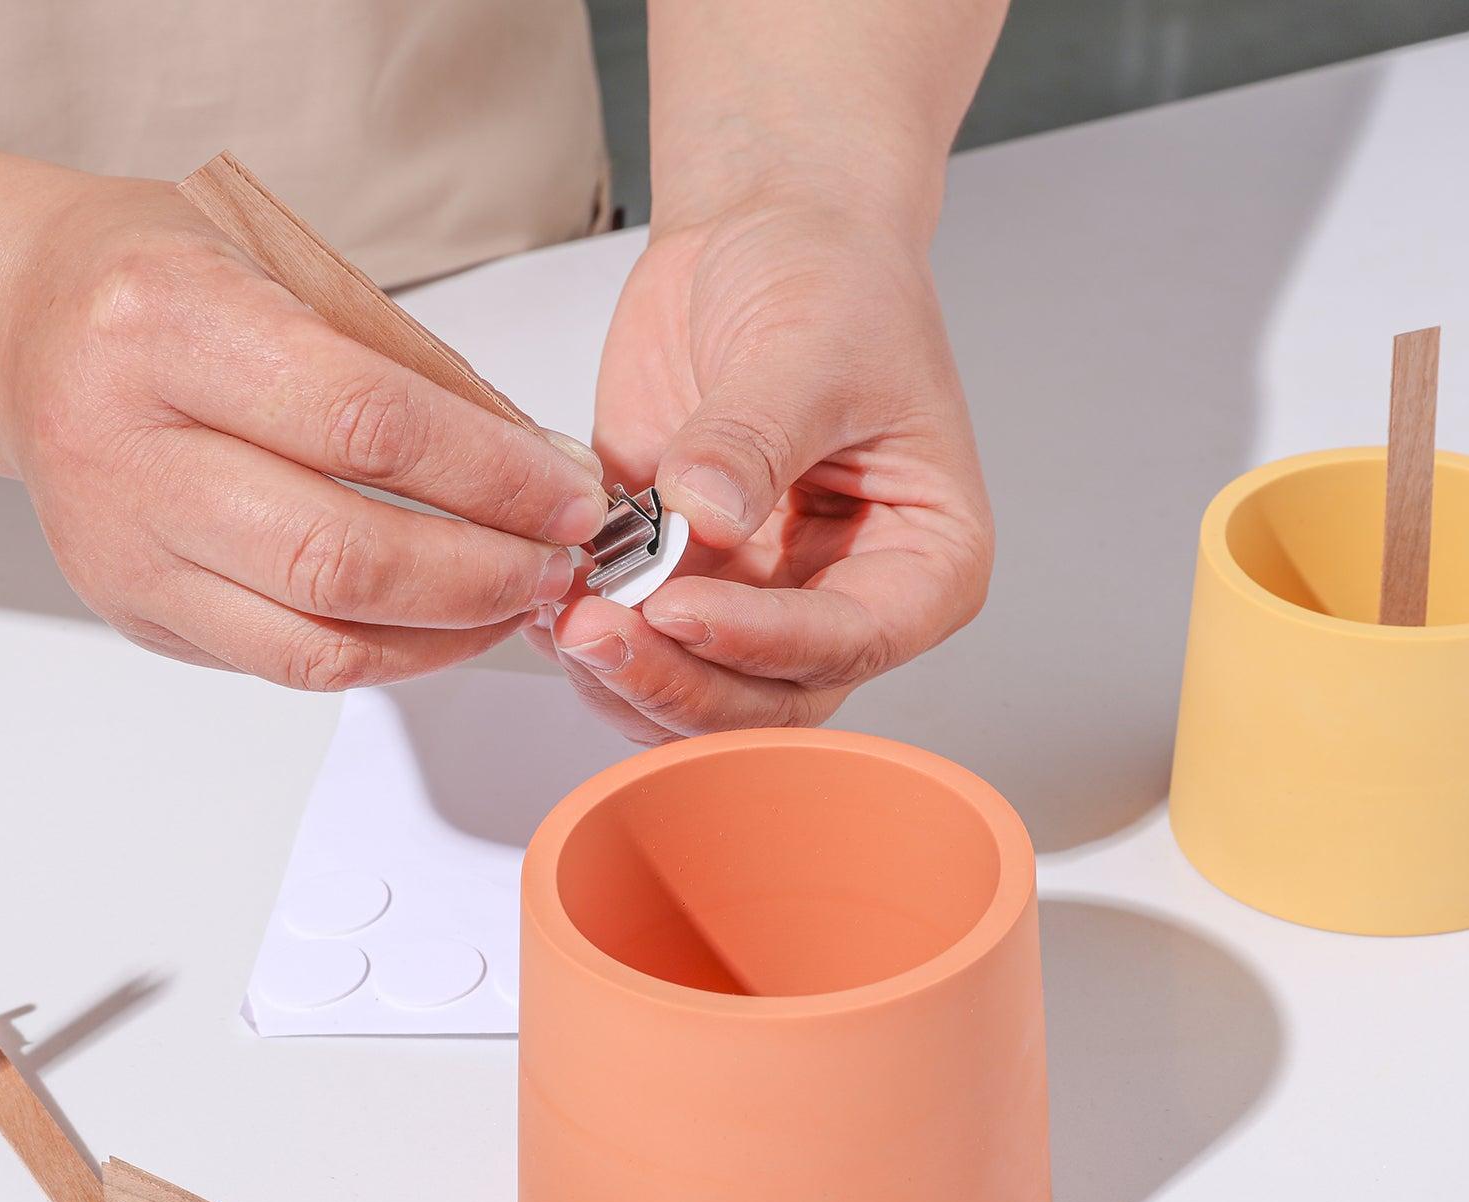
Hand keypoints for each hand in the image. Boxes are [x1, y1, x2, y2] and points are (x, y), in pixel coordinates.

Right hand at [0, 174, 605, 685]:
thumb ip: (417, 373)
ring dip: (448, 632)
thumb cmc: (168, 287)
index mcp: (165, 322)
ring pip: (317, 637)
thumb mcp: (292, 270)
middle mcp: (124, 444)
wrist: (30, 330)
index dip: (493, 476)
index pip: (366, 423)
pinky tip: (448, 622)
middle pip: (339, 553)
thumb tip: (543, 470)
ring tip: (518, 597)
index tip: (571, 495)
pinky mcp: (138, 612)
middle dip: (482, 572)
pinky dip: (391, 655)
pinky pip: (289, 664)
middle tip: (557, 560)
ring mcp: (123, 545)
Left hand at [532, 196, 993, 742]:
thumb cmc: (832, 281)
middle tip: (594, 633)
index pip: (850, 641)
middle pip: (769, 702)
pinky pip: (638, 650)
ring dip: (624, 678)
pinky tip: (546, 600)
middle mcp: (842, 601)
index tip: (678, 607)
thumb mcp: (812, 344)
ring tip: (562, 615)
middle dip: (679, 682)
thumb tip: (704, 515)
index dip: (762, 643)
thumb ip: (757, 436)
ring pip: (696, 697)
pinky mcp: (683, 584)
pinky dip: (588, 642)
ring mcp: (758, 603)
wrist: (760, 232)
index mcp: (922, 562)